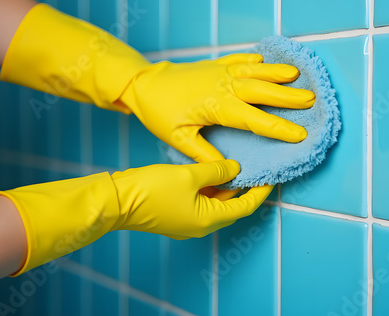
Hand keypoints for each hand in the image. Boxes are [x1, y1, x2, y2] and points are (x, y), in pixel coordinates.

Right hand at [111, 160, 272, 238]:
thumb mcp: (189, 175)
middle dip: (245, 187)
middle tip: (256, 167)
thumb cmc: (152, 190)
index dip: (260, 191)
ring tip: (236, 164)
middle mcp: (200, 224)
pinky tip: (211, 169)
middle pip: (231, 205)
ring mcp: (187, 220)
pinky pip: (201, 200)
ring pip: (215, 202)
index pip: (244, 206)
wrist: (116, 200)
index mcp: (208, 219)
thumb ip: (216, 170)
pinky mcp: (176, 213)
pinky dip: (210, 186)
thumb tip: (235, 168)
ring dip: (226, 186)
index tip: (272, 177)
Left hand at [119, 53, 315, 162]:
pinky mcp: (215, 65)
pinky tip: (265, 60)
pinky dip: (254, 60)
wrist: (144, 84)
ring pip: (254, 71)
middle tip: (312, 99)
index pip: (254, 119)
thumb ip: (206, 154)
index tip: (299, 134)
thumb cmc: (160, 112)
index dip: (279, 127)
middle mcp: (223, 86)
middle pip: (261, 91)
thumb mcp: (179, 138)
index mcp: (217, 106)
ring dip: (276, 73)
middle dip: (288, 96)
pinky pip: (239, 60)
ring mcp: (220, 72)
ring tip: (297, 74)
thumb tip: (230, 168)